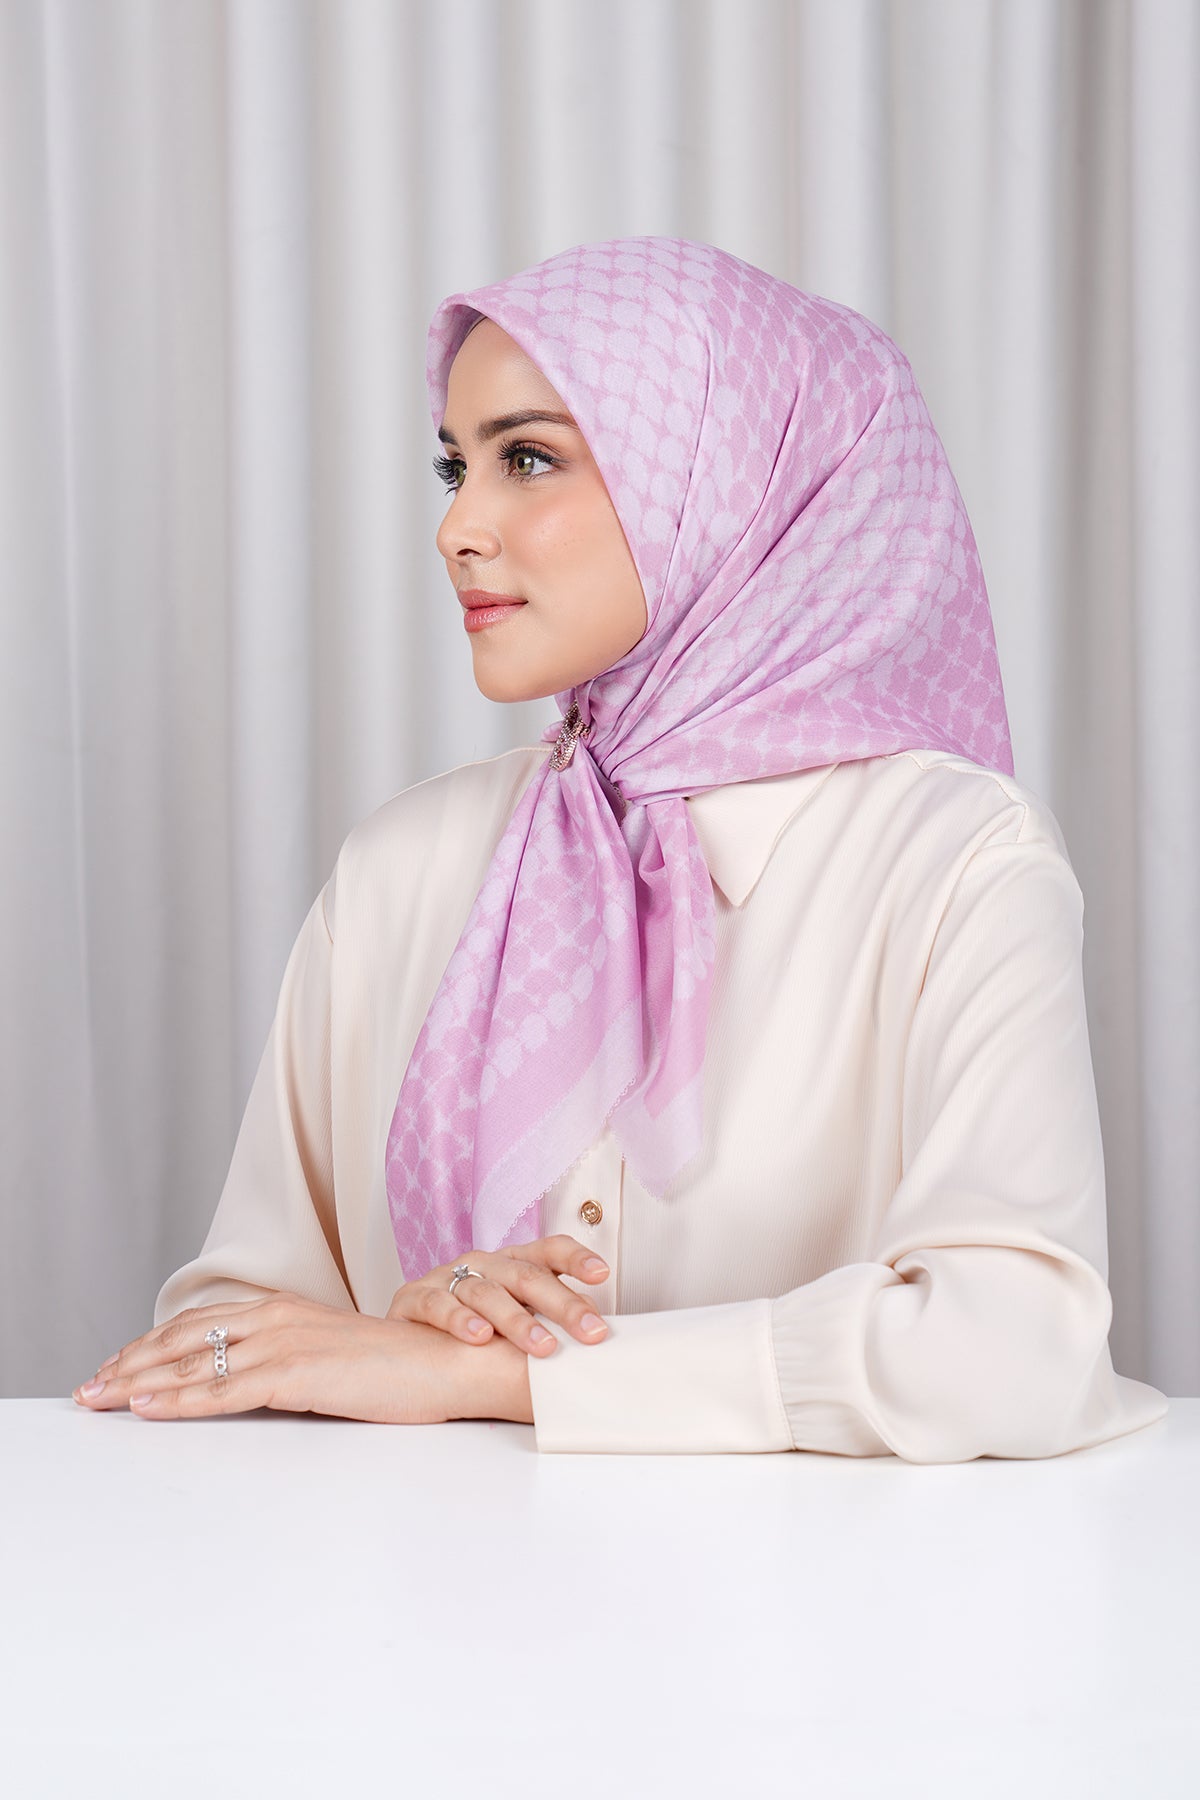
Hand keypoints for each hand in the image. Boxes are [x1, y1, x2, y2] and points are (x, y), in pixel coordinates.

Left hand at [70, 1292, 530, 1423]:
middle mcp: (276, 1317)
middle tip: (88, 1388)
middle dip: (129, 1364)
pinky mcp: (297, 1373)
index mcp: (283, 1309)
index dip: (152, 1346)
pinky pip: (223, 1390)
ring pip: (192, 1363)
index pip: (199, 1325)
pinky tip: (147, 1408)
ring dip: (138, 1384)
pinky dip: (179, 1400)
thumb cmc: (398, 1366)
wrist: (449, 1361)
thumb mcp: (332, 1356)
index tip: (117, 1367)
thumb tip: (253, 1385)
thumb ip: (289, 1361)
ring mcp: (285, 1342)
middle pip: (183, 1338)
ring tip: (99, 1400)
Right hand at [387, 1233, 610, 1357]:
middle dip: (562, 1304)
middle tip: (590, 1331)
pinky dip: (460, 1320)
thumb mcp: (513, 1321)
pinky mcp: (413, 1298)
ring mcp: (446, 1278)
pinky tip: (479, 1337)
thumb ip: (549, 1320)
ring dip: (516, 1320)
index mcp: (512, 1264)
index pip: (549, 1251)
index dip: (577, 1258)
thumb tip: (598, 1332)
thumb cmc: (470, 1331)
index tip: (603, 1274)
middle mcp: (482, 1264)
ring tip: (542, 1345)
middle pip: (526, 1276)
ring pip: (486, 1292)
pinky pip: (437, 1305)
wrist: (400, 1344)